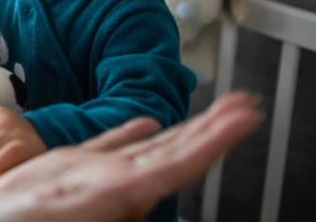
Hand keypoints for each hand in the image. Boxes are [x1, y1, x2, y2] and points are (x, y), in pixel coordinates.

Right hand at [0, 92, 263, 221]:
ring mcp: (98, 179)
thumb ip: (111, 199)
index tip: (244, 119)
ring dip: (186, 127)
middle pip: (178, 154)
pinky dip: (131, 132)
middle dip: (214, 130)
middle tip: (246, 104)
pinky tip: (150, 122)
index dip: (214, 141)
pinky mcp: (71, 172)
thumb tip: (139, 188)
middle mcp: (118, 186)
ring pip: (150, 148)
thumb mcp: (69, 212)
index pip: (180, 164)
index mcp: (121, 193)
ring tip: (216, 109)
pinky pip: (110, 147)